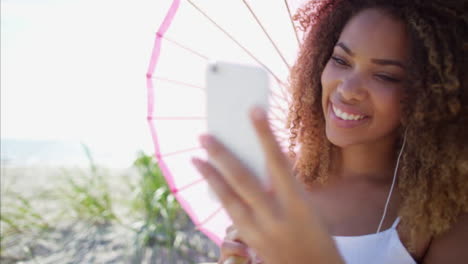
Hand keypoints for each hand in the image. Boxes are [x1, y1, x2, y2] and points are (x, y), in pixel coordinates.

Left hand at [192, 106, 343, 263]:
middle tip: (204, 135)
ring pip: (228, 198)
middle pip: (243, 180)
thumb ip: (287, 184)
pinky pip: (230, 212)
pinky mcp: (249, 241)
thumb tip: (269, 158)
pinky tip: (209, 180)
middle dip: (221, 156)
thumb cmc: (318, 236)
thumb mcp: (308, 208)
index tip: (254, 110)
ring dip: (210, 176)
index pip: (278, 162)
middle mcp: (275, 218)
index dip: (265, 134)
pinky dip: (219, 194)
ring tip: (196, 158)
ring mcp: (259, 232)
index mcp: (298, 205)